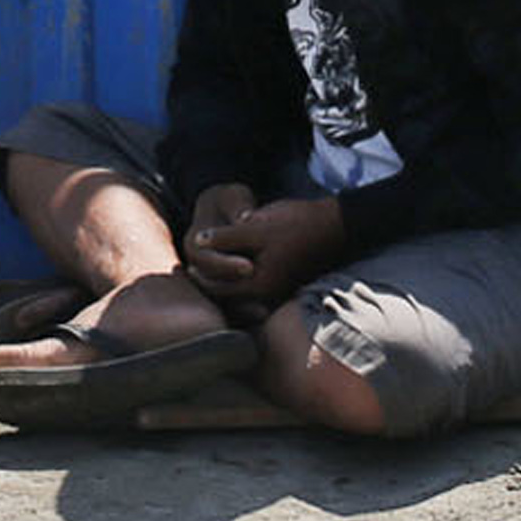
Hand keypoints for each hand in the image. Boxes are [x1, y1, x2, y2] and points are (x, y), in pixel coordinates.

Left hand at [183, 193, 342, 308]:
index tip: (186, 264)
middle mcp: (268, 296)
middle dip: (209, 283)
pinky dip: (239, 280)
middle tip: (190, 269)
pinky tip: (235, 264)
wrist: (335, 225)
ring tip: (209, 266)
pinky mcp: (283, 284)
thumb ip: (226, 238)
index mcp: (259, 286)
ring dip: (224, 282)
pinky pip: (254, 288)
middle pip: (227, 297)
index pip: (217, 289)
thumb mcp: (256, 226)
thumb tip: (198, 241)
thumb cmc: (296, 224)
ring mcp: (277, 292)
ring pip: (240, 294)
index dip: (199, 275)